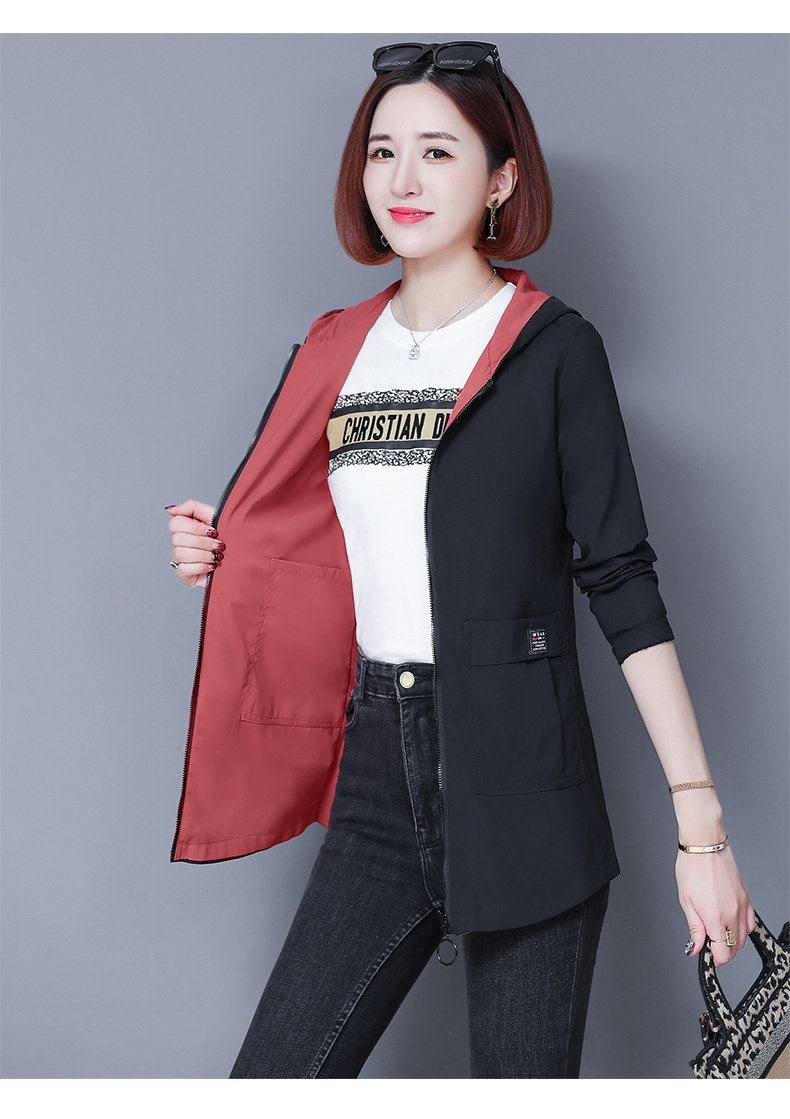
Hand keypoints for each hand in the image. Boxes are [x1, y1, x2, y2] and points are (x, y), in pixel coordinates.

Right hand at [166, 499, 221, 587]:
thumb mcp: (214, 517)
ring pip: (180, 553)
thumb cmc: (229, 539)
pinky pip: (184, 569)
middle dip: (202, 542)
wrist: (243, 559)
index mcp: (187, 528)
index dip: (194, 528)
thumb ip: (192, 507)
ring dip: (203, 554)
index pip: (175, 523)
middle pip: (177, 538)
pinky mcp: (184, 575)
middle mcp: (181, 543)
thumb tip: (171, 509)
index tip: (211, 531)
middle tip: (217, 545)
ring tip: (216, 556)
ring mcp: (181, 560)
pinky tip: (211, 566)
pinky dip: (201, 567)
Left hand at [676, 844, 755, 966]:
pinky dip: (742, 928)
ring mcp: (742, 906)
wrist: (705, 846)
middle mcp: (732, 913)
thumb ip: (694, 928)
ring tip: (716, 930)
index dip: (714, 959)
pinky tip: (729, 922)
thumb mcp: (686, 902)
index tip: (706, 955)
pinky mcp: (746, 898)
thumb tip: (695, 948)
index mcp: (715, 917)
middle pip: (734, 948)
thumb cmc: (692, 868)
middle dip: (722, 951)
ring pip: (744, 937)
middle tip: (707, 942)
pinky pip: (750, 922)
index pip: (723, 953)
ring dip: (732, 940)